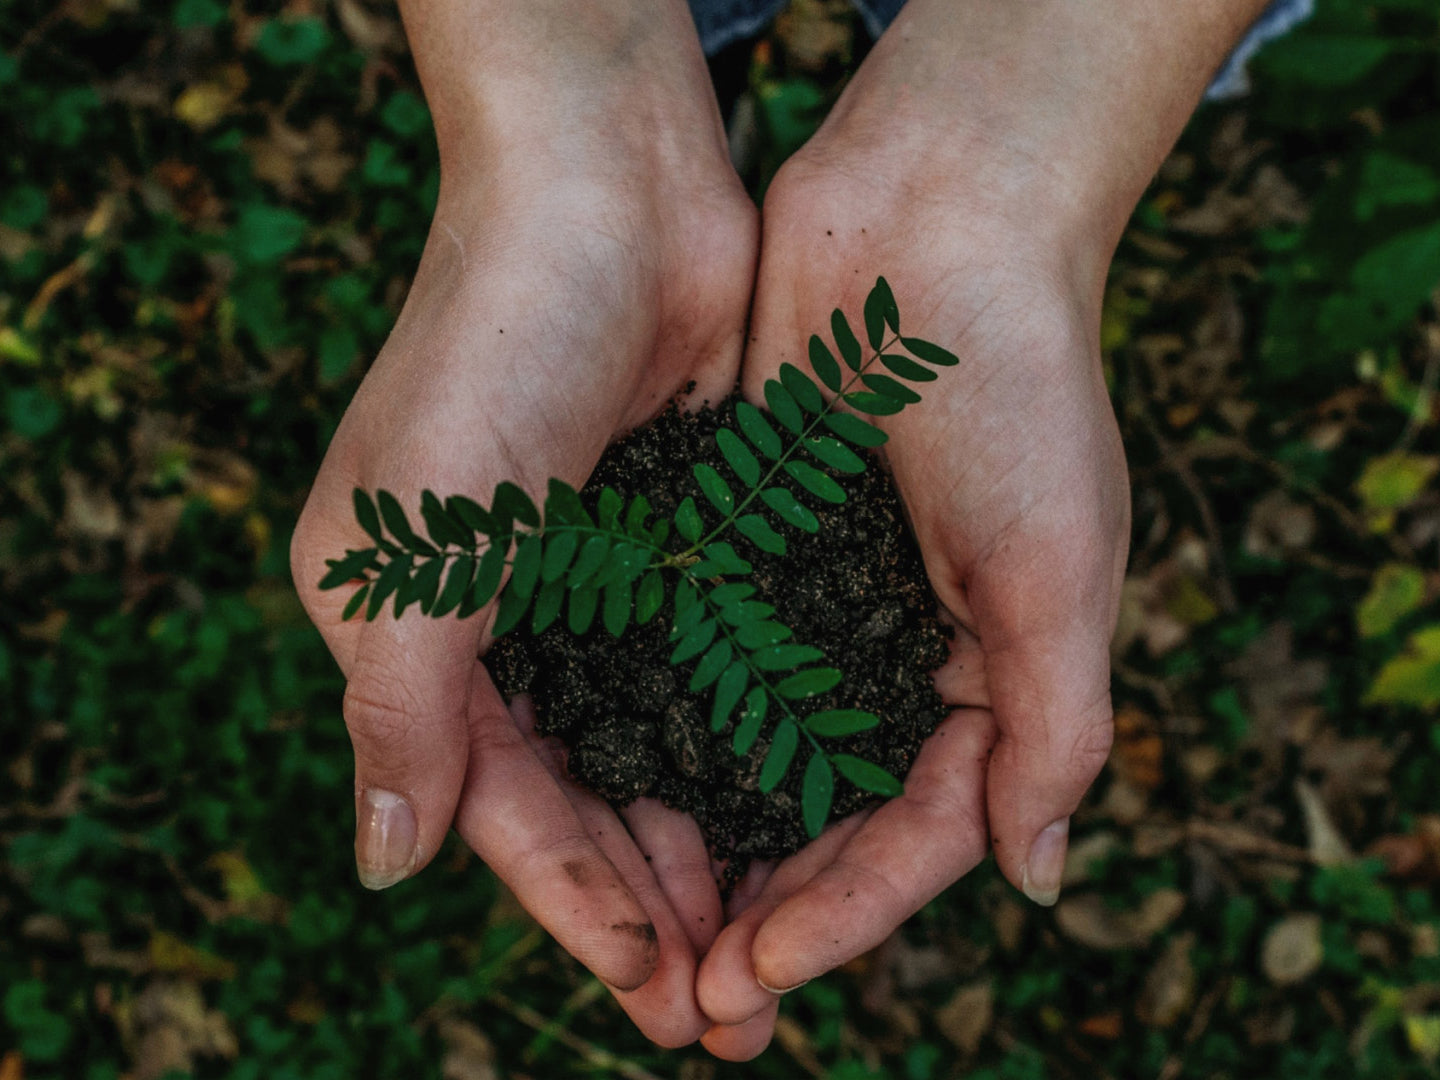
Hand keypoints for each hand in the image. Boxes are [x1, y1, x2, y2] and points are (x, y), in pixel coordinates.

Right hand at [290, 0, 757, 1044]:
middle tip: (729, 1014)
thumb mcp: (412, 545)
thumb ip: (398, 710)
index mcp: (418, 634)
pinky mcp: (687, 546)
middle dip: (653, 907)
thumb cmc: (488, 354)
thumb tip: (382, 865)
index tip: (654, 989)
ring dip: (710, 850)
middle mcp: (511, 623)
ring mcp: (605, 587)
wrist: (607, 194)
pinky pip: (720, 676)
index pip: (500, 807)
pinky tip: (800, 817)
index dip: (573, 905)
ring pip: (660, 754)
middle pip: (587, 801)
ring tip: (773, 947)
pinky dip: (751, 750)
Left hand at [696, 139, 1128, 1059]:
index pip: (914, 832)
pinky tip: (605, 789)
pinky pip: (696, 659)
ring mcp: (811, 602)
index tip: (759, 976)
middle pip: (822, 818)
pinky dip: (659, 729)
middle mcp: (891, 653)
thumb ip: (1056, 728)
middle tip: (689, 1005)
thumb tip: (1037, 881)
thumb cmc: (1019, 389)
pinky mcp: (740, 545)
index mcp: (985, 675)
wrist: (935, 221)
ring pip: (747, 757)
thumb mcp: (1062, 568)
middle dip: (763, 911)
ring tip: (639, 935)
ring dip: (700, 845)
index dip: (845, 914)